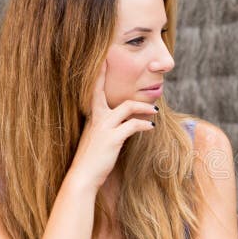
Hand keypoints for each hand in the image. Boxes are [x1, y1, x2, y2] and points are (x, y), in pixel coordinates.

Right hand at [69, 62, 157, 189]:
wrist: (82, 177)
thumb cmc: (91, 161)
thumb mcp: (98, 140)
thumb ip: (106, 129)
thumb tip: (122, 125)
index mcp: (92, 118)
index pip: (94, 92)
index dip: (98, 76)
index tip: (102, 61)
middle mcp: (97, 119)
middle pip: (104, 91)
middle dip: (109, 77)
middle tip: (123, 66)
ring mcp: (104, 127)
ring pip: (127, 107)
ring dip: (144, 107)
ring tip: (154, 110)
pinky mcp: (113, 138)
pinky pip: (133, 125)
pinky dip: (144, 124)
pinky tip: (151, 127)